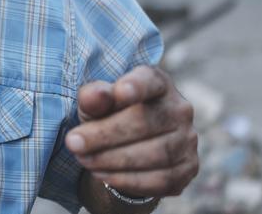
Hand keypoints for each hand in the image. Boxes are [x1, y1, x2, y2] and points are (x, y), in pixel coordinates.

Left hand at [66, 65, 197, 198]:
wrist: (129, 145)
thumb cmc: (111, 114)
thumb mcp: (96, 102)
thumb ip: (93, 96)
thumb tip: (95, 96)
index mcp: (157, 83)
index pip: (149, 81)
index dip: (137, 86)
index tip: (120, 92)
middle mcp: (179, 109)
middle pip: (144, 122)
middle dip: (104, 135)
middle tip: (73, 143)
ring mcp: (188, 140)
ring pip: (154, 154)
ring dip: (112, 160)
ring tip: (84, 159)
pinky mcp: (188, 168)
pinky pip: (160, 179)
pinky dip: (128, 180)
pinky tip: (103, 174)